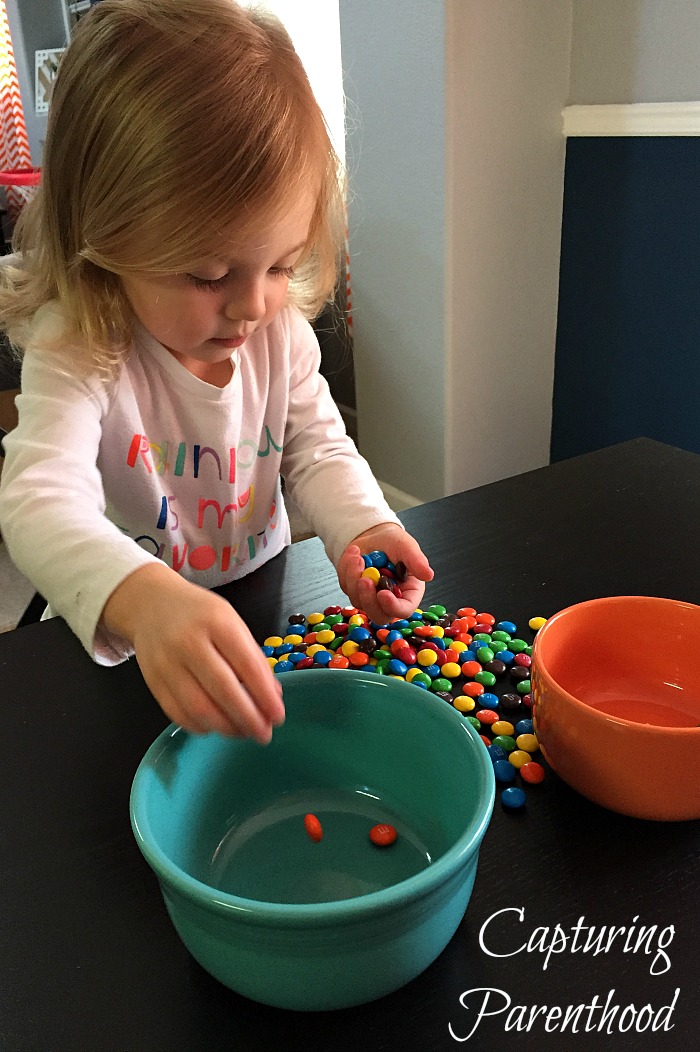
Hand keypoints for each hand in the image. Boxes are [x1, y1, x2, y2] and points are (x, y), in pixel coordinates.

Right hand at [102, 565, 284, 741]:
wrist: (151, 605)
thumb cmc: (199, 615)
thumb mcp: (232, 623)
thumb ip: (253, 657)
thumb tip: (272, 696)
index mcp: (217, 622)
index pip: (247, 666)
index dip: (265, 696)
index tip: (278, 716)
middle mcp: (189, 642)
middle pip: (223, 690)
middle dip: (248, 718)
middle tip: (264, 734)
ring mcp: (167, 664)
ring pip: (199, 708)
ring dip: (226, 727)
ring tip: (243, 732)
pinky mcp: (152, 682)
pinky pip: (178, 714)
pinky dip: (201, 726)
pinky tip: (216, 726)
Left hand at [337, 522, 433, 623]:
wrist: (376, 536)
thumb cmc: (396, 543)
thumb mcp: (407, 547)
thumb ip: (417, 561)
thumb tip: (429, 575)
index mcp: (408, 593)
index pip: (403, 610)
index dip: (393, 606)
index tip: (383, 593)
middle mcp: (389, 600)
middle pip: (378, 615)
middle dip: (368, 599)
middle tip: (364, 579)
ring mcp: (370, 597)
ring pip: (358, 601)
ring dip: (355, 578)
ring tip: (359, 556)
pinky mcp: (354, 590)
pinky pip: (346, 586)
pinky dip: (347, 569)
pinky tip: (355, 553)